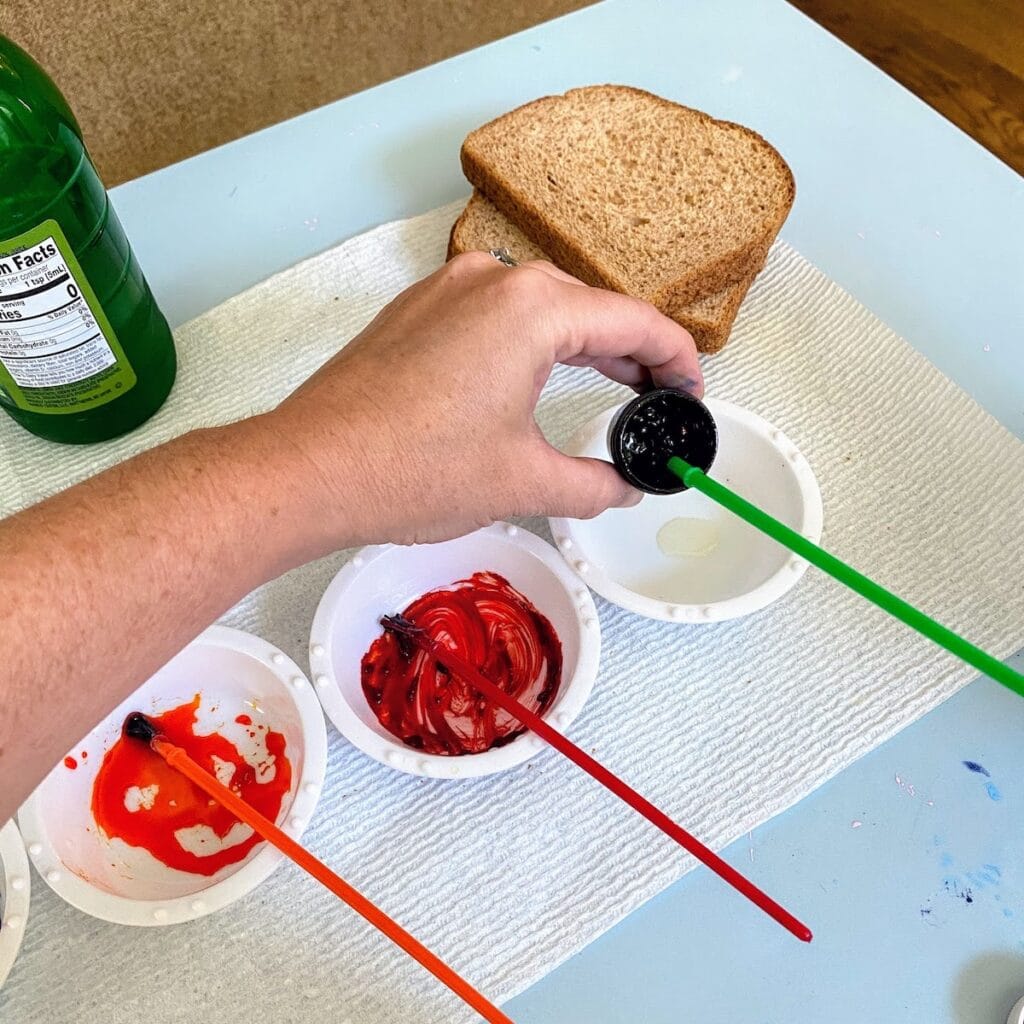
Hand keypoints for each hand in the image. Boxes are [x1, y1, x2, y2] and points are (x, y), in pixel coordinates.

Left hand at [271, 252, 702, 546]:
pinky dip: (530, 343)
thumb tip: (622, 489)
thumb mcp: (522, 482)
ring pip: (540, 308)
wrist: (310, 469)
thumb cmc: (411, 468)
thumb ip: (592, 484)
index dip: (676, 359)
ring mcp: (447, 289)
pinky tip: (535, 378)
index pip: (634, 322)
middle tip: (658, 397)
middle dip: (632, 352)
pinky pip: (493, 315)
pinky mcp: (417, 309)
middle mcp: (491, 280)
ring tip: (611, 387)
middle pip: (589, 307)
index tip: (691, 391)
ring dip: (581, 345)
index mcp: (533, 309)